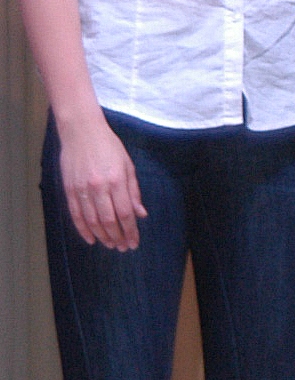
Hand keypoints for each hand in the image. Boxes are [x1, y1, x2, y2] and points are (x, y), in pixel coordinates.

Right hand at [57, 110, 146, 250]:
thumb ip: (133, 191)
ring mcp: (81, 189)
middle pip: (108, 221)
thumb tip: (141, 214)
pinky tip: (90, 239)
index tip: (134, 242)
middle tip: (123, 248)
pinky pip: (76, 215)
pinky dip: (83, 229)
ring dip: (102, 236)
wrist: (81, 131)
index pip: (125, 213)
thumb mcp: (127, 165)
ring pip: (92, 221)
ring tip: (110, 245)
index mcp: (116, 180)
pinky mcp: (69, 189)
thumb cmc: (108, 146)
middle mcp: (99, 187)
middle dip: (117, 237)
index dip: (130, 231)